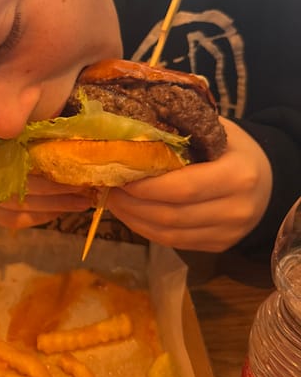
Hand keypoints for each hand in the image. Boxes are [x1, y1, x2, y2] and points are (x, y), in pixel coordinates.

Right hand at [0, 124, 92, 229]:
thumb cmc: (4, 137)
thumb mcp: (15, 125)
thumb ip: (34, 124)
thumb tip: (70, 125)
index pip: (20, 156)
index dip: (48, 161)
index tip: (73, 162)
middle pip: (25, 184)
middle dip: (58, 188)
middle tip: (85, 186)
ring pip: (24, 206)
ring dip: (57, 205)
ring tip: (83, 201)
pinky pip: (19, 220)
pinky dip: (44, 216)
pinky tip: (62, 209)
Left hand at [105, 118, 271, 251]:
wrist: (268, 178)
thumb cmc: (233, 147)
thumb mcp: (214, 130)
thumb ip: (179, 133)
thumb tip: (128, 134)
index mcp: (238, 175)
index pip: (183, 187)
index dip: (146, 187)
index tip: (119, 175)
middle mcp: (237, 209)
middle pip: (172, 215)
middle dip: (133, 204)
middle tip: (108, 188)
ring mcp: (229, 233)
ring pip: (170, 234)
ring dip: (135, 220)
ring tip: (114, 202)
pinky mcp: (219, 246)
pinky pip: (175, 242)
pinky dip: (148, 230)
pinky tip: (132, 214)